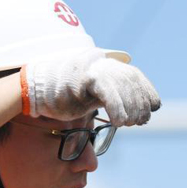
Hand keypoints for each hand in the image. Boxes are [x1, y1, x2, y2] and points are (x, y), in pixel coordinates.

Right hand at [23, 48, 160, 125]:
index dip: (147, 92)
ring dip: (131, 108)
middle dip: (140, 103)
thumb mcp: (88, 93)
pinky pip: (108, 93)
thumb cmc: (59, 96)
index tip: (154, 108)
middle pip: (130, 82)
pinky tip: (120, 123)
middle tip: (141, 121)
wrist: (32, 89)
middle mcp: (101, 63)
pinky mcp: (84, 77)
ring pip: (123, 87)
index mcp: (104, 64)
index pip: (134, 75)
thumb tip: (133, 110)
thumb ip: (107, 95)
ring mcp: (92, 68)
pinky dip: (117, 109)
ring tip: (131, 124)